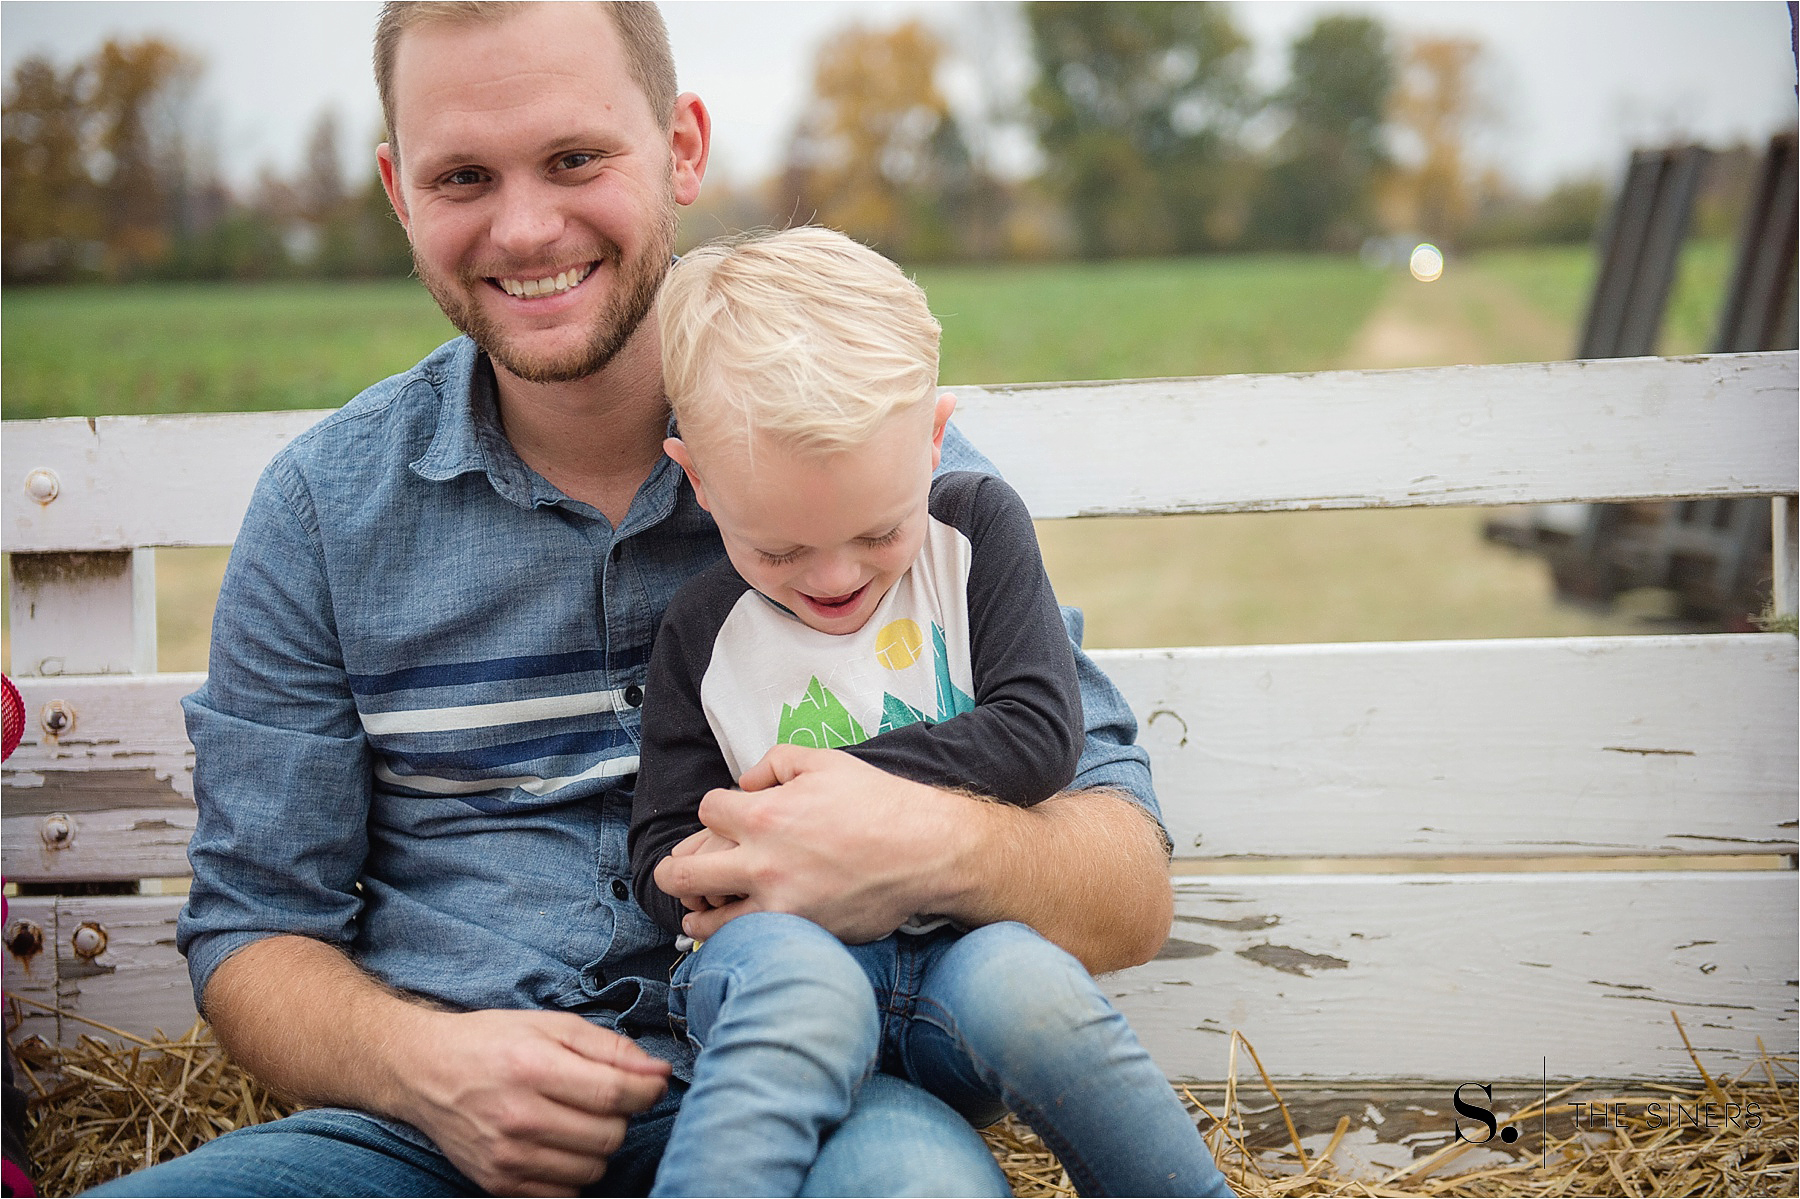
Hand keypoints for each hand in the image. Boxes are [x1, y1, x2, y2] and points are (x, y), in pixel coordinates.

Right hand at [396, 1007, 669, 1196]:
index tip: (653, 1084)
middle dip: (620, 1116)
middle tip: (603, 1097)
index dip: (646, 1091)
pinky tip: (558, 1144)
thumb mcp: (552, 1026)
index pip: (614, 1094)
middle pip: (608, 1135)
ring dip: (598, 1145)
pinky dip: (573, 1171)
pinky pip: (565, 1192)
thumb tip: (658, 1072)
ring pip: (592, 1168)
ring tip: (577, 1119)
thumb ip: (610, 1048)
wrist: (424, 1071)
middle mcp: (519, 1117)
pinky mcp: (498, 1183)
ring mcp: (507, 1157)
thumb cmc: (493, 1042)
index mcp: (533, 1068)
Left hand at [652, 744, 965, 942]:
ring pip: (706, 918)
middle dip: (674, 869)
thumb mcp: (824, 761)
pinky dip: (732, 937)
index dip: (715, 811)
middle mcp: (761, 863)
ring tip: (694, 909)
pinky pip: (747, 941)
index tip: (727, 817)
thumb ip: (774, 763)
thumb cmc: (878, 803)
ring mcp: (778, 904)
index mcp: (763, 815)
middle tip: (675, 871)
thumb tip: (746, 784)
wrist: (925, 851)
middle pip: (683, 873)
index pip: (705, 813)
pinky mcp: (799, 932)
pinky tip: (729, 932)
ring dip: (696, 911)